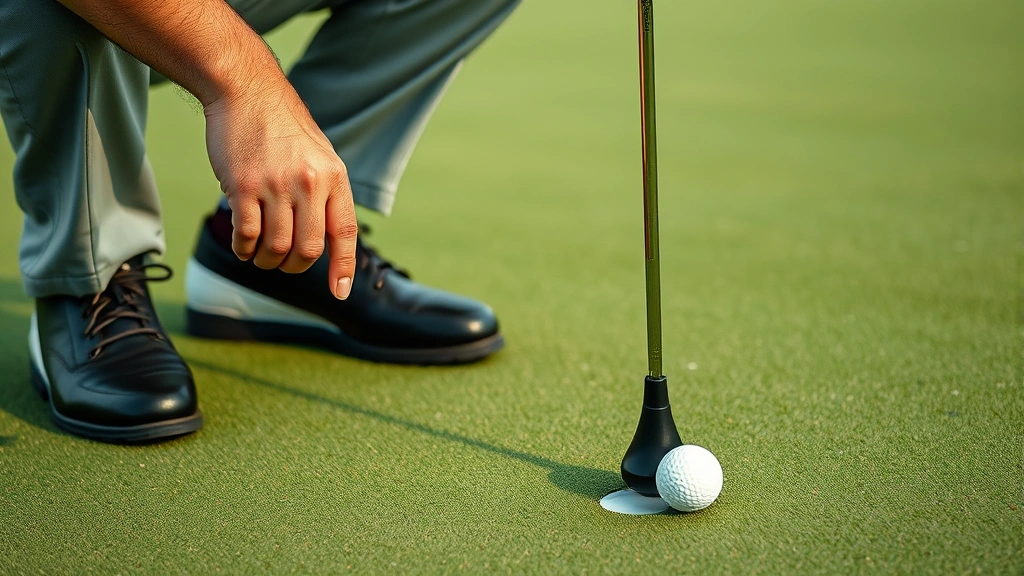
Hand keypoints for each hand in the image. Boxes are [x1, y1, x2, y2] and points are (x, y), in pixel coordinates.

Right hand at [203, 84, 357, 298]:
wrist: (248, 92)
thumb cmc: (284, 129)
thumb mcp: (320, 157)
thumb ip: (326, 194)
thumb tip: (327, 240)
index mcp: (334, 178)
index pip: (345, 233)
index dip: (343, 267)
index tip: (340, 292)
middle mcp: (309, 183)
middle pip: (307, 249)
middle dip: (294, 266)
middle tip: (283, 263)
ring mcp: (276, 185)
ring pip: (276, 246)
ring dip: (266, 260)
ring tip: (260, 255)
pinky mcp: (243, 186)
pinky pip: (247, 234)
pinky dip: (244, 249)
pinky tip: (243, 246)